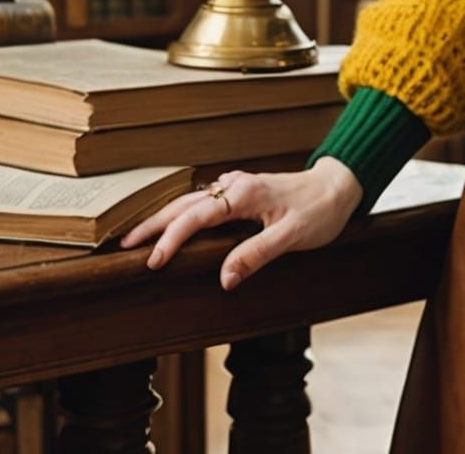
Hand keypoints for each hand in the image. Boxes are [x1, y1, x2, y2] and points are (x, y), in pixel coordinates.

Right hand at [118, 160, 363, 290]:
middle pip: (184, 205)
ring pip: (192, 201)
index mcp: (244, 194)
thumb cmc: (320, 209)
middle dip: (153, 224)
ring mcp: (238, 187)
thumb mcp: (292, 236)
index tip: (153, 261)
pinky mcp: (242, 193)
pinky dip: (183, 214)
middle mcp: (236, 186)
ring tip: (139, 238)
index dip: (172, 239)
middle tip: (124, 246)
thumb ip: (257, 254)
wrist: (340, 186)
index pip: (197, 217)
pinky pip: (205, 202)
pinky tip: (175, 226)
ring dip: (164, 218)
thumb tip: (224, 278)